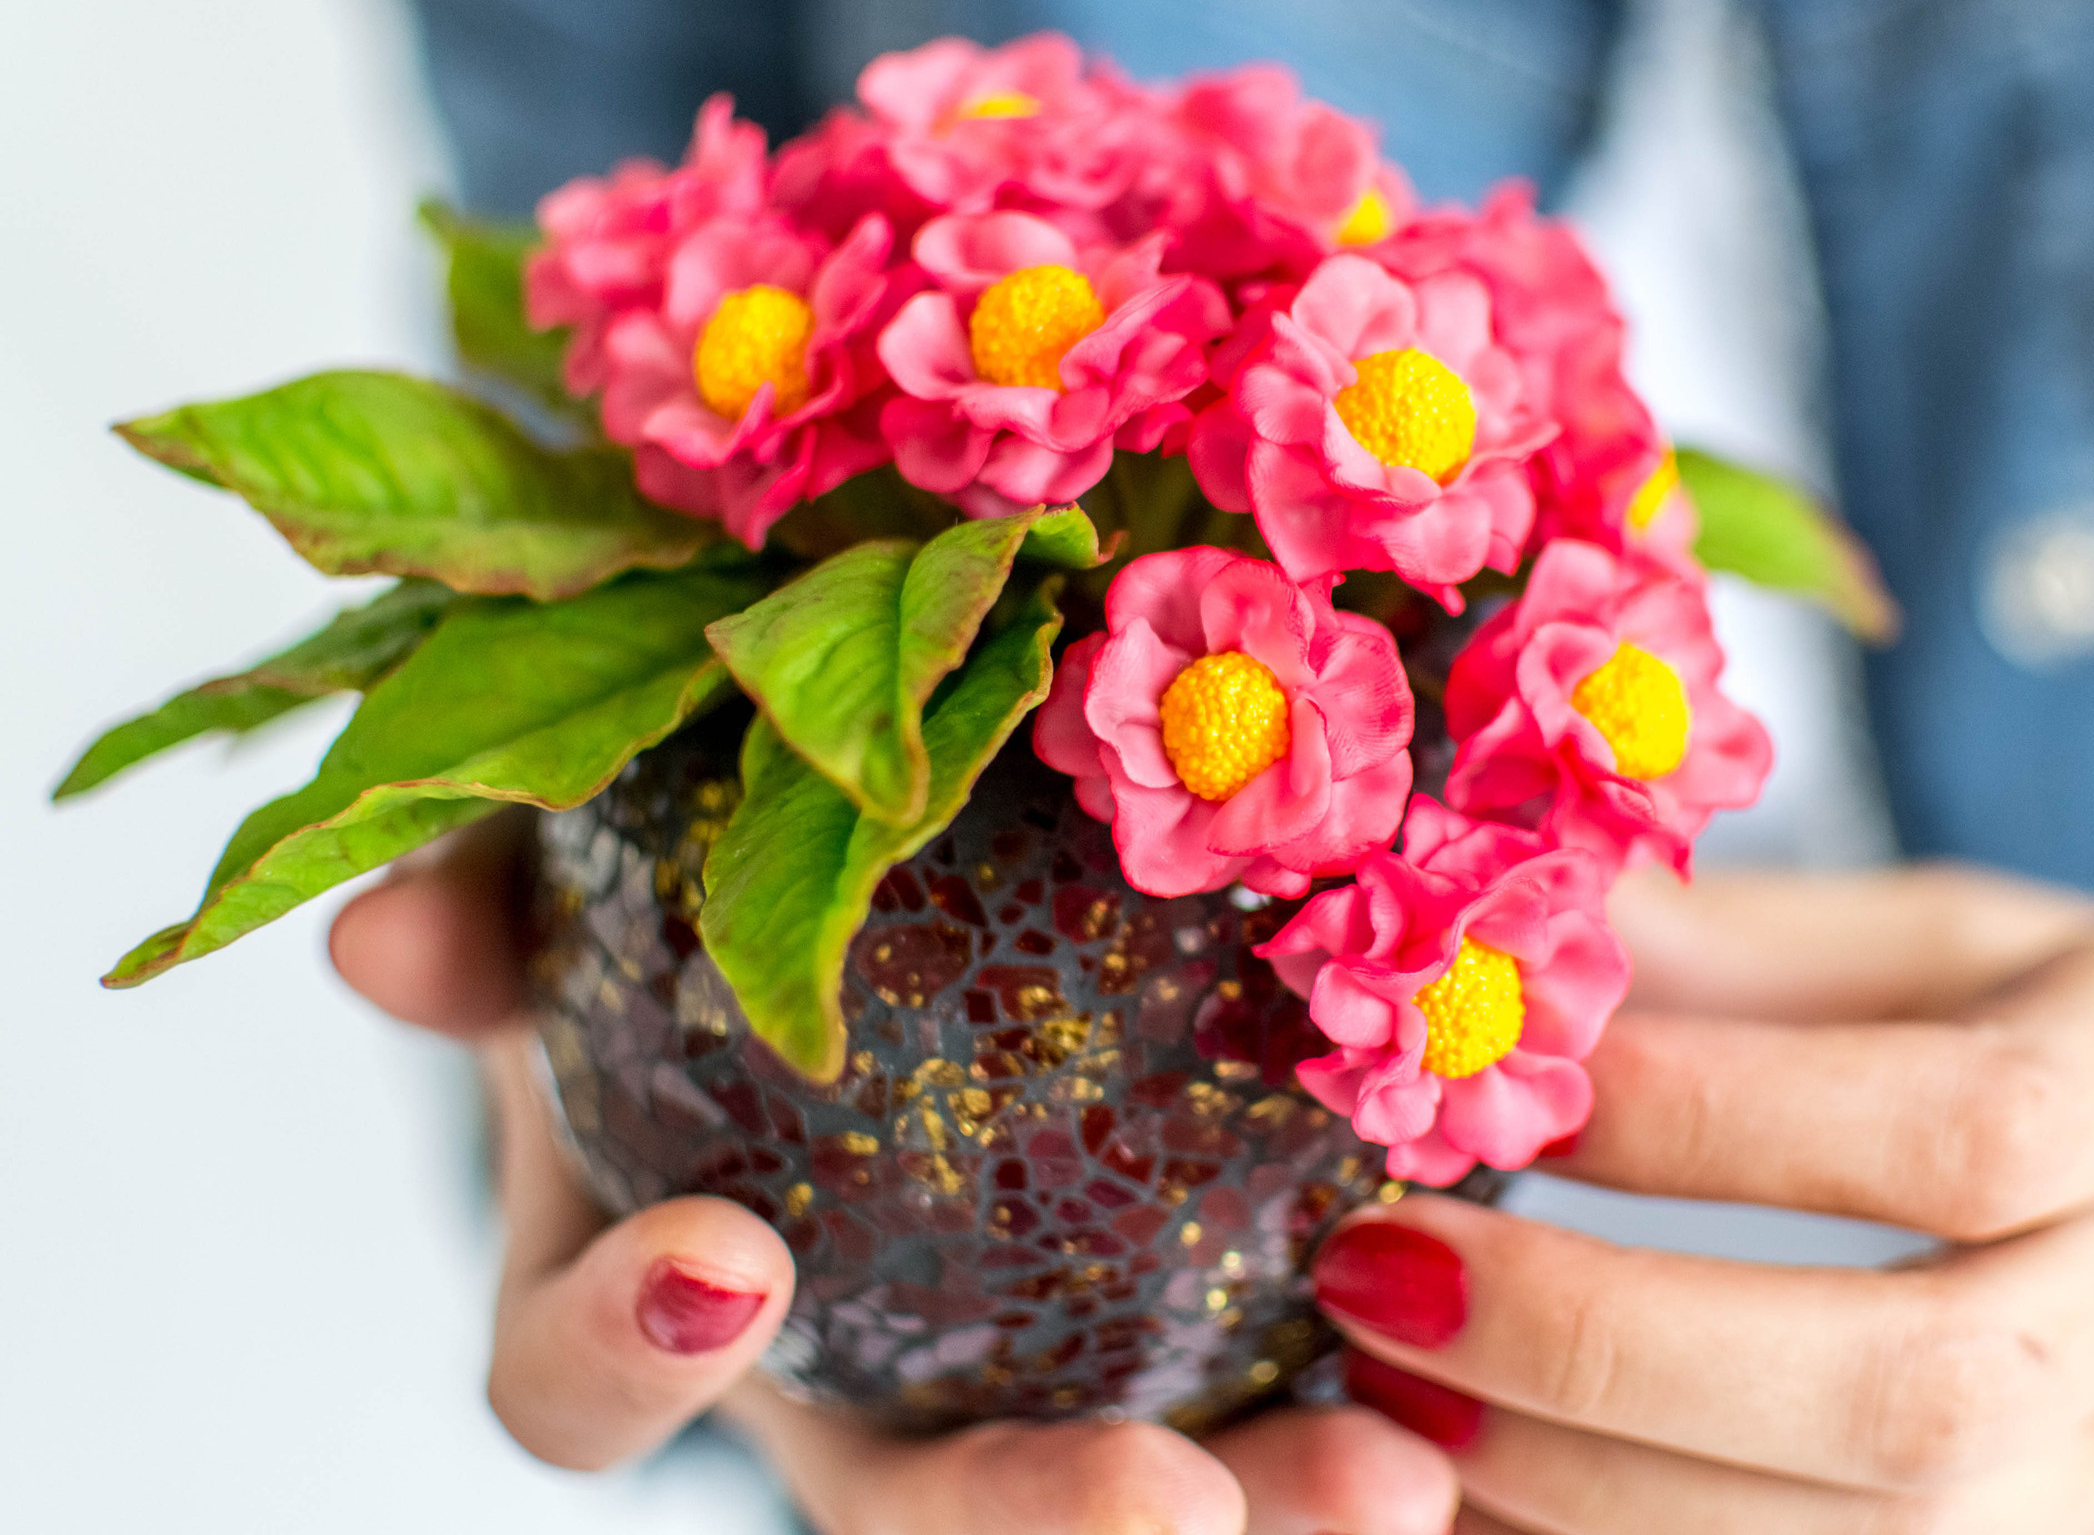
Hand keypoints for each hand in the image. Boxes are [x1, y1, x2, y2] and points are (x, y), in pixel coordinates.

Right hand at [329, 816, 1458, 1534]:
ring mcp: (1003, 1381)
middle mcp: (834, 1378)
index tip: (726, 1262)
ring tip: (1395, 1482)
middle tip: (1165, 1502)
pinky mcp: (1168, 1345)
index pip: (577, 1382)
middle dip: (1019, 1531)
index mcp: (655, 1279)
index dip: (622, 1348)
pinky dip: (1362, 1410)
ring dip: (1244, 1512)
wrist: (874, 886)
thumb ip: (502, 892)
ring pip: (1105, 1501)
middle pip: (898, 1519)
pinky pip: (1259, 1411)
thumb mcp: (594, 865)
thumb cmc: (695, 884)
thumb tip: (375, 930)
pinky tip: (1476, 1389)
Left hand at [1313, 864, 2093, 1532]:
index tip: (1490, 1080)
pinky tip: (1495, 1493)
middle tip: (1382, 1277)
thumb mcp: (1987, 934)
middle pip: (1906, 1392)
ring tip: (1394, 1399)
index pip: (1940, 1136)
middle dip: (1606, 1347)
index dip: (1692, 1117)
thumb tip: (1532, 909)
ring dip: (1594, 1492)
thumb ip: (1765, 943)